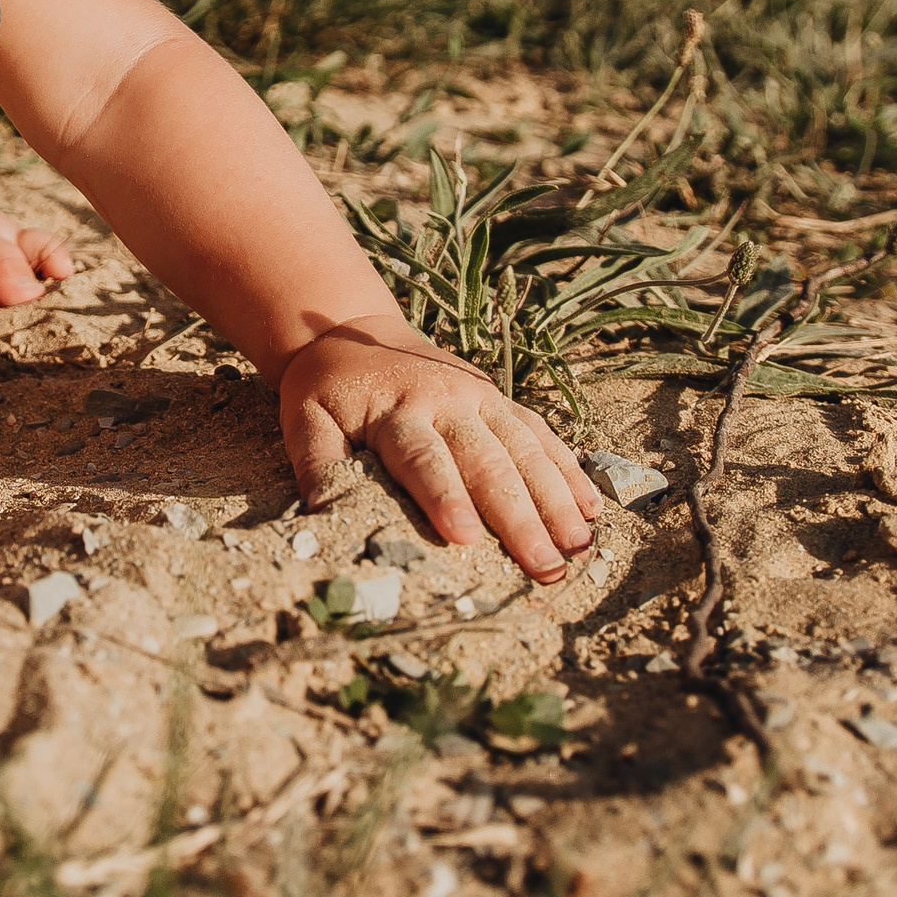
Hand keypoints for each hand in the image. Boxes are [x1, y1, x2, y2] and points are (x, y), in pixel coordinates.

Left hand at [278, 314, 599, 582]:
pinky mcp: (497, 399)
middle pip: (487, 462)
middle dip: (518, 516)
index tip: (466, 538)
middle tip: (543, 565)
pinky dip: (567, 470)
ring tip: (577, 547)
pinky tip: (590, 510)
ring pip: (524, 449)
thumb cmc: (327, 390)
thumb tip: (324, 516)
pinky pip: (538, 433)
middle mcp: (445, 402)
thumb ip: (317, 463)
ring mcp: (478, 397)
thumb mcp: (306, 419)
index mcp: (395, 410)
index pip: (424, 459)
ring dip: (555, 499)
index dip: (445, 497)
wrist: (351, 331)